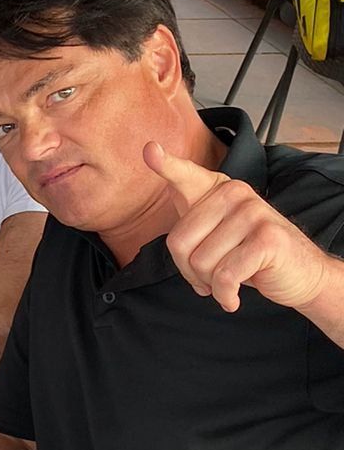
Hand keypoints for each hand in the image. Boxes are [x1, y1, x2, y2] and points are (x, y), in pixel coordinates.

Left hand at [146, 140, 329, 312]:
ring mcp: (253, 213)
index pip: (185, 175)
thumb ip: (189, 221)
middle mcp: (235, 193)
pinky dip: (225, 295)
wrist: (300, 274)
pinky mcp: (268, 238)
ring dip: (210, 285)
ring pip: (201, 263)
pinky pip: (225, 276)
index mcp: (218, 189)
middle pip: (179, 243)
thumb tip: (163, 183)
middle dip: (190, 271)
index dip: (165, 165)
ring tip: (229, 281)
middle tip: (210, 277)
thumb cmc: (249, 255)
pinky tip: (234, 298)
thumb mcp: (216, 235)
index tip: (150, 151)